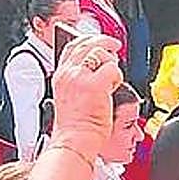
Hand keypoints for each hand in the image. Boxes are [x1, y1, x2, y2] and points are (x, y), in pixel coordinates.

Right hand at [49, 34, 122, 158]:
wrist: (75, 140)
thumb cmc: (75, 126)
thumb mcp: (69, 96)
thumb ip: (77, 79)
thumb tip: (95, 67)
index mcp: (60, 75)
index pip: (71, 47)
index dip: (86, 39)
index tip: (96, 40)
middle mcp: (68, 73)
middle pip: (86, 44)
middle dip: (103, 41)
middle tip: (115, 45)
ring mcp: (80, 77)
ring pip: (101, 53)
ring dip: (111, 63)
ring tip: (112, 80)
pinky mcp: (95, 84)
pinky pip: (113, 69)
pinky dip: (118, 77)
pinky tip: (114, 88)